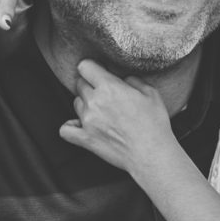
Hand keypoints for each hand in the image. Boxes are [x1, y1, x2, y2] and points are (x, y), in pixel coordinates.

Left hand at [59, 60, 175, 174]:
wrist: (151, 154)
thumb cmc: (154, 124)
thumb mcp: (151, 93)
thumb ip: (134, 80)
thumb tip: (124, 79)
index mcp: (110, 87)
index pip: (85, 66)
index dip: (92, 67)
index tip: (98, 71)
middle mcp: (95, 102)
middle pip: (80, 84)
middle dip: (90, 85)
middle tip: (104, 92)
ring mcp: (87, 121)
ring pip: (76, 103)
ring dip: (85, 104)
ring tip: (100, 110)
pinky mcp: (85, 139)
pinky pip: (65, 130)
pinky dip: (70, 126)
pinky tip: (80, 125)